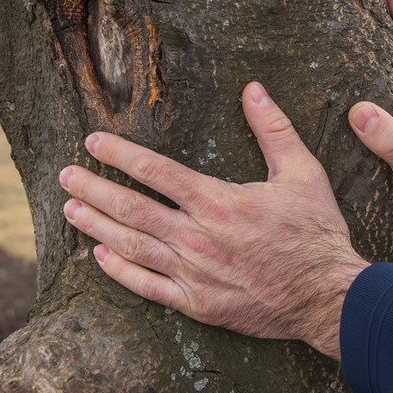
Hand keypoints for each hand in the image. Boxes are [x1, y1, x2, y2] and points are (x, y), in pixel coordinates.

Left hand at [59, 82, 367, 359]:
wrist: (326, 295)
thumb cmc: (315, 232)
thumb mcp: (303, 172)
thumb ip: (273, 129)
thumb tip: (253, 89)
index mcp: (217, 201)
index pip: (154, 170)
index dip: (118, 154)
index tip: (93, 142)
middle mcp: (197, 237)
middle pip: (131, 209)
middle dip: (93, 189)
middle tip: (65, 175)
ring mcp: (193, 273)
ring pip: (131, 246)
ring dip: (96, 226)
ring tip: (70, 209)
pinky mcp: (197, 303)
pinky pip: (147, 287)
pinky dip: (119, 272)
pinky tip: (100, 257)